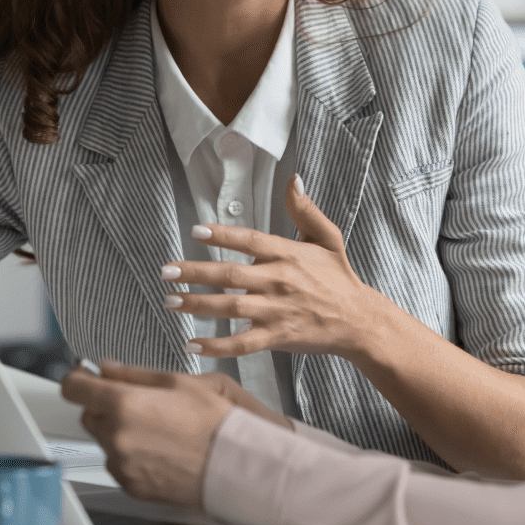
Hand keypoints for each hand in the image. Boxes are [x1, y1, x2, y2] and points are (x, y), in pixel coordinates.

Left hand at [61, 361, 237, 505]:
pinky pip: (118, 463)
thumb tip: (105, 368)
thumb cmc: (211, 420)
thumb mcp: (176, 381)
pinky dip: (129, 454)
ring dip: (118, 430)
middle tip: (138, 402)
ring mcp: (121, 463)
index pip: (74, 388)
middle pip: (89, 414)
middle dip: (105, 405)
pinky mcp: (129, 484)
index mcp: (124, 403)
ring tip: (156, 428)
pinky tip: (157, 448)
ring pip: (104, 439)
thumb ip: (133, 373)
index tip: (84, 376)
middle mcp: (115, 435)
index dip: (78, 378)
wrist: (229, 462)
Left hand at [160, 174, 387, 362]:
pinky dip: (216, 345)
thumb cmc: (339, 278)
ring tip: (170, 301)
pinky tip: (191, 344)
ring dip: (197, 305)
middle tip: (166, 271)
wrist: (358, 320)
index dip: (223, 235)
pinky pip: (241, 343)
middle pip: (231, 275)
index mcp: (289, 255)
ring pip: (230, 308)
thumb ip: (306, 210)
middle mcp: (279, 281)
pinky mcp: (277, 337)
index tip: (195, 231)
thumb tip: (293, 179)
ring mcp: (277, 311)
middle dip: (195, 273)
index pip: (250, 241)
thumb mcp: (328, 238)